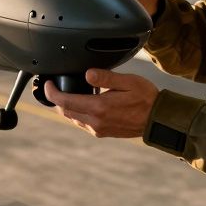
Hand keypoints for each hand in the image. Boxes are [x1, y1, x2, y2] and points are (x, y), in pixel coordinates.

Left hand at [43, 68, 157, 138]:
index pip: (65, 102)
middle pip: (66, 111)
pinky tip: (82, 103)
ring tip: (67, 92)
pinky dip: (77, 113)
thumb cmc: (145, 98)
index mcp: (99, 108)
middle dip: (56, 99)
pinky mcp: (102, 132)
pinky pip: (82, 123)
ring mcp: (98, 129)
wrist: (157, 119)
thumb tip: (87, 74)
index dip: (52, 92)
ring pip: (73, 118)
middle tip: (53, 86)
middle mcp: (96, 121)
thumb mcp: (128, 81)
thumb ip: (106, 77)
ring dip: (66, 106)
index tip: (48, 84)